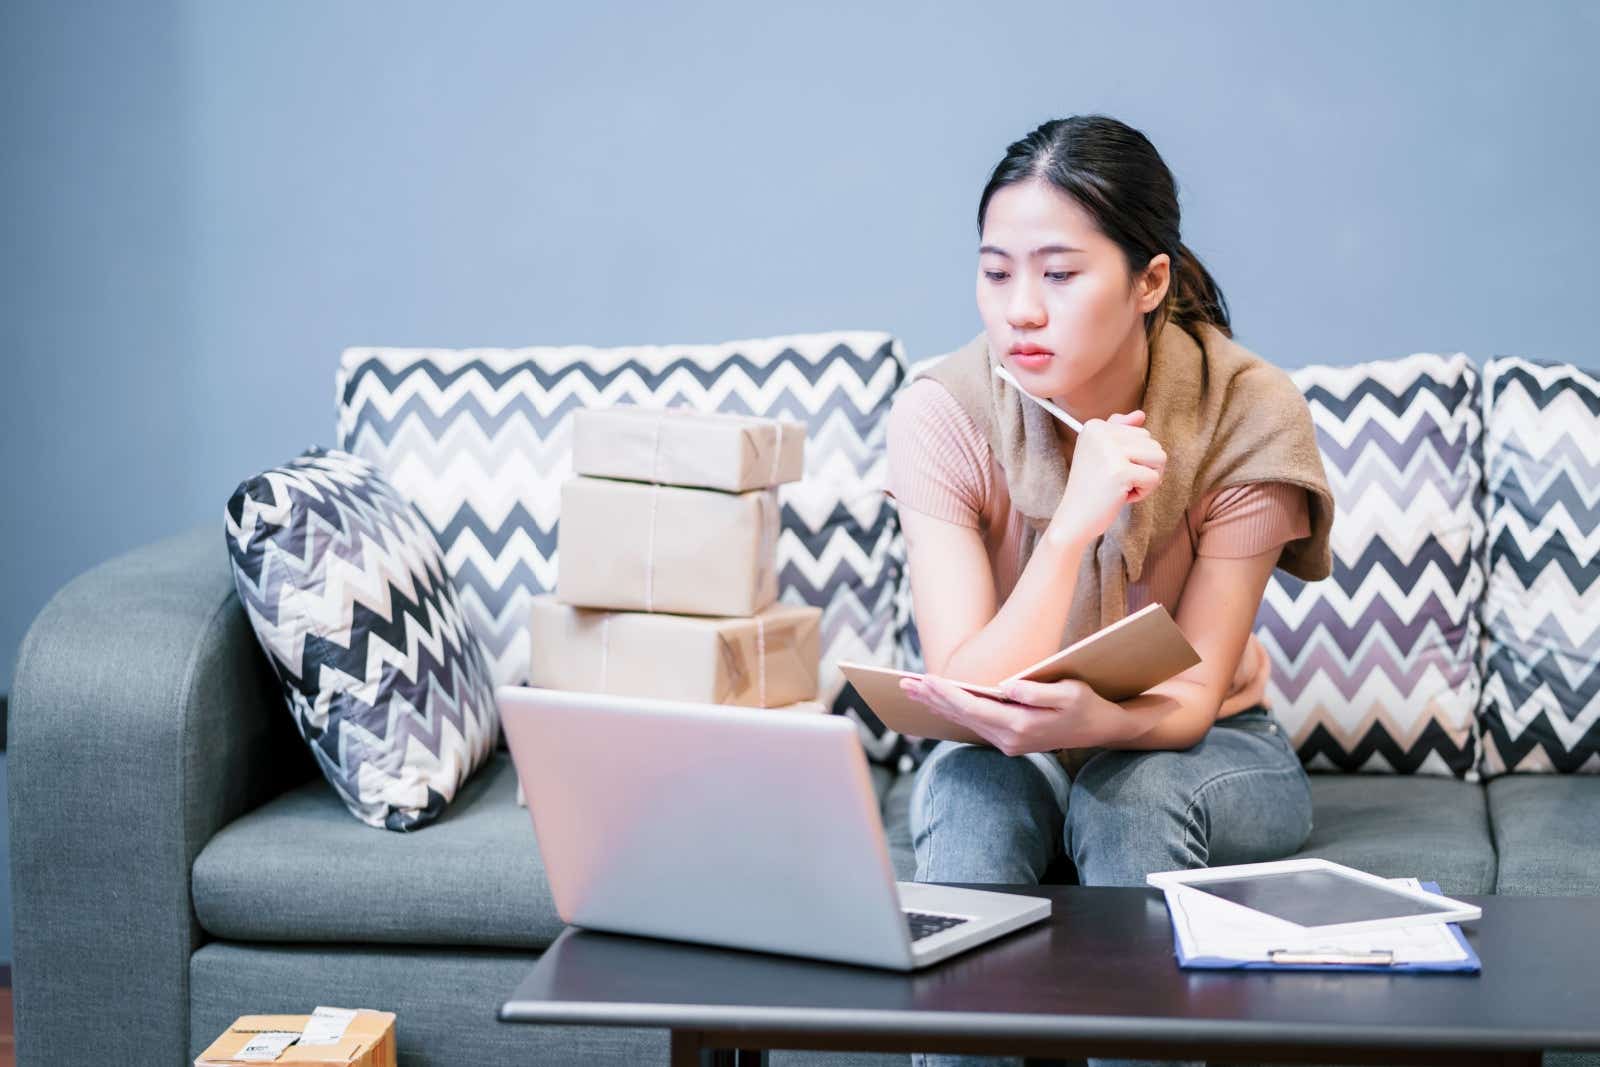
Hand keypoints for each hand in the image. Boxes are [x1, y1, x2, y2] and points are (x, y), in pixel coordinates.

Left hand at [898, 674, 1139, 755]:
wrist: (1102, 730)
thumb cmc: (1086, 704)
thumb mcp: (1068, 692)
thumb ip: (1036, 692)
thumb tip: (1006, 687)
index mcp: (1019, 726)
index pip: (972, 707)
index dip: (946, 692)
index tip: (924, 679)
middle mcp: (1009, 739)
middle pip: (961, 715)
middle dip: (932, 698)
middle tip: (903, 683)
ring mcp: (1008, 743)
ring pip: (965, 722)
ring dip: (939, 705)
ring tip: (914, 690)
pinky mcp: (1009, 741)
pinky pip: (974, 725)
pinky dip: (954, 712)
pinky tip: (940, 702)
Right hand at [1052, 410, 1166, 546]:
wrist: (1074, 518)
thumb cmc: (1091, 489)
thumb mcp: (1101, 454)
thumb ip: (1119, 431)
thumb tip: (1141, 414)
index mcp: (1094, 426)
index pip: (1141, 433)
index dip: (1133, 457)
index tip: (1110, 469)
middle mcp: (1100, 433)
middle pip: (1153, 443)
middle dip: (1143, 467)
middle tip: (1117, 481)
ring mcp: (1110, 451)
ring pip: (1159, 457)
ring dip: (1147, 478)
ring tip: (1122, 487)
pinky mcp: (1120, 471)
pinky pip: (1154, 478)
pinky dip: (1143, 492)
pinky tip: (1122, 497)